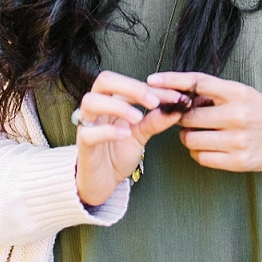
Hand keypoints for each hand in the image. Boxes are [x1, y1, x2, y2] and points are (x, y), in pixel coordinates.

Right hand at [74, 70, 184, 205]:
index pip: (129, 83)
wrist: (103, 181)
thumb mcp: (141, 135)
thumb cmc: (118, 153)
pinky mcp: (83, 145)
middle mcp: (98, 108)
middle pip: (104, 80)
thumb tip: (178, 108)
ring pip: (91, 101)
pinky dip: (108, 131)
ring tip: (138, 118)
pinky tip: (125, 134)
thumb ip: (155, 121)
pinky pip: (89, 133)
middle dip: (131, 87)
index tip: (175, 96)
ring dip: (117, 106)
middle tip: (153, 101)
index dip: (153, 88)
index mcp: (112, 100)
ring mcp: (88, 125)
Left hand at [147, 71, 261, 172]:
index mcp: (236, 92)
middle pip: (189, 115)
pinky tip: (206, 145)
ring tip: (197, 131)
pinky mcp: (238, 161)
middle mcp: (236, 115)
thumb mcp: (240, 92)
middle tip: (183, 117)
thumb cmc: (257, 110)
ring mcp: (237, 140)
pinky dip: (197, 152)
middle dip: (180, 117)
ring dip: (187, 136)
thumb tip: (177, 93)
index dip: (172, 80)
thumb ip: (212, 93)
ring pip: (191, 139)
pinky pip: (201, 157)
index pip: (197, 82)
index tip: (152, 80)